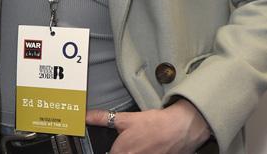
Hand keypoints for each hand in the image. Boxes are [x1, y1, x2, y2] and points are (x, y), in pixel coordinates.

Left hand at [85, 99, 211, 153]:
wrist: (179, 129)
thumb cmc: (154, 124)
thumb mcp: (126, 118)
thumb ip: (103, 118)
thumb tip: (86, 116)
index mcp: (120, 152)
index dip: (111, 148)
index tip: (118, 144)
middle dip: (122, 149)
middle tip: (133, 140)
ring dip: (131, 151)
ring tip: (142, 144)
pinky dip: (144, 152)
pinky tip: (148, 148)